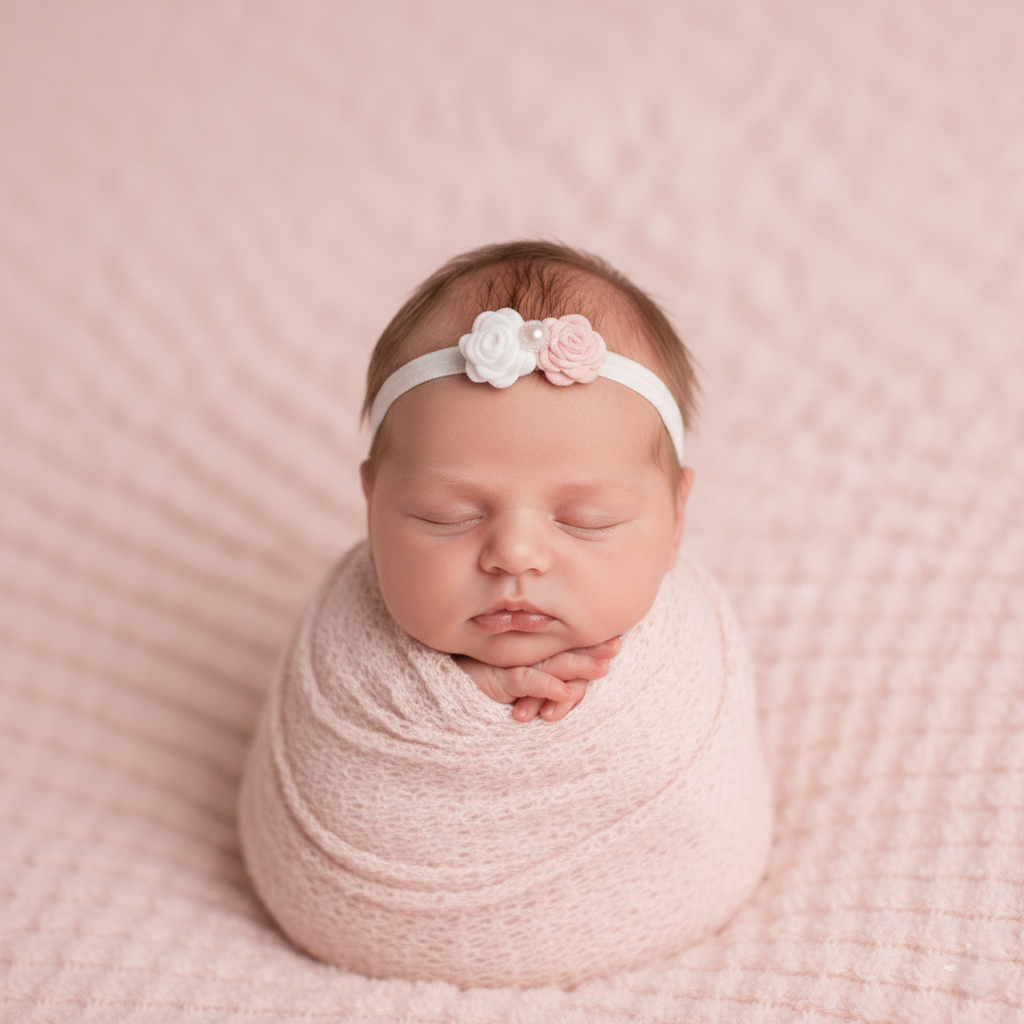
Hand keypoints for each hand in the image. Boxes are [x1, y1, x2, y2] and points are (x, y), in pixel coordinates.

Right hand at [454, 637, 621, 722]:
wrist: (455, 682)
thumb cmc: (492, 677)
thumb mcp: (525, 680)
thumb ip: (549, 682)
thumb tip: (578, 688)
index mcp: (542, 653)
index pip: (573, 648)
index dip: (595, 644)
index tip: (619, 640)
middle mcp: (534, 656)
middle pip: (570, 653)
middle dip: (595, 652)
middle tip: (617, 646)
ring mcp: (519, 665)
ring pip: (556, 665)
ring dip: (580, 666)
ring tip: (603, 668)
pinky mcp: (503, 679)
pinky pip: (529, 682)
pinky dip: (548, 686)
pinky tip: (567, 690)